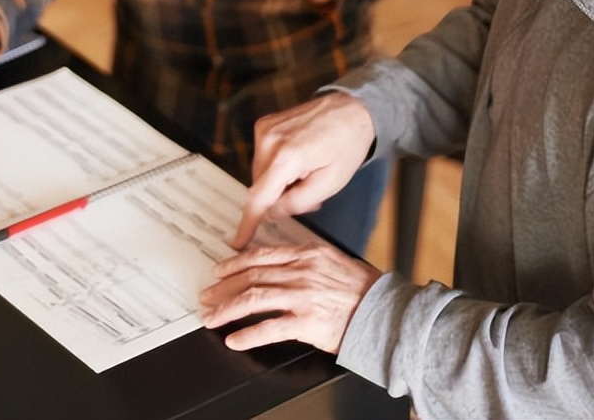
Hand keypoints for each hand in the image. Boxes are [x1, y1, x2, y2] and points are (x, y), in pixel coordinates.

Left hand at [200, 242, 381, 352]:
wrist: (386, 311)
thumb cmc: (363, 289)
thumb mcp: (333, 261)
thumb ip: (305, 260)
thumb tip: (278, 263)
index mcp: (307, 254)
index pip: (262, 254)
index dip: (235, 262)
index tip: (220, 269)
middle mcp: (302, 271)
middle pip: (252, 274)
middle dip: (224, 286)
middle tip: (208, 294)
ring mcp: (303, 296)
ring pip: (254, 297)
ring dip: (228, 308)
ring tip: (212, 317)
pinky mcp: (307, 322)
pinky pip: (269, 328)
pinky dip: (248, 334)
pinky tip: (235, 339)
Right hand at [231, 92, 375, 248]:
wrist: (350, 111)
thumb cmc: (346, 145)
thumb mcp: (330, 184)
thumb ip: (298, 203)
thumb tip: (273, 212)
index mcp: (287, 157)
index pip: (259, 198)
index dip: (248, 223)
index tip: (239, 241)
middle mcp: (269, 140)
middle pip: (261, 187)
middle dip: (279, 196)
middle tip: (307, 189)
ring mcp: (264, 129)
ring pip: (261, 174)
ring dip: (278, 180)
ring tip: (306, 170)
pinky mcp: (263, 125)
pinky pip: (262, 157)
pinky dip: (276, 165)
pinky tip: (297, 157)